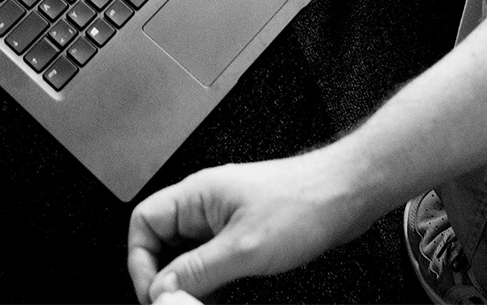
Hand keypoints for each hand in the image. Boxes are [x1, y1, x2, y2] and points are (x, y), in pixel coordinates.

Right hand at [127, 149, 376, 301]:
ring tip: (202, 304)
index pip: (144, 223)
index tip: (156, 296)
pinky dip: (210, 284)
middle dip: (166, 279)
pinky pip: (211, 262)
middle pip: (162, 244)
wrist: (346, 193)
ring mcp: (224, 219)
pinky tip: (221, 297)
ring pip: (187, 258)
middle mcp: (206, 204)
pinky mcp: (242, 234)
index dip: (140, 263)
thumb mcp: (244, 247)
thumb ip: (197, 271)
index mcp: (198, 194)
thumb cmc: (304, 202)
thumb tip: (160, 290)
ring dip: (190, 285)